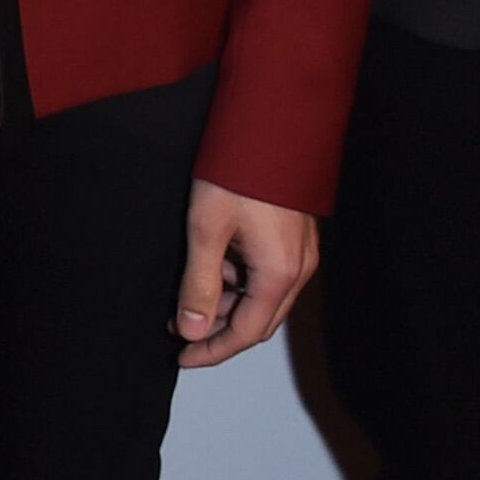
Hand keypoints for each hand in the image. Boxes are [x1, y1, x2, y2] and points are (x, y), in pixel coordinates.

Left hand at [173, 182, 316, 365]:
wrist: (270, 123)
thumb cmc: (239, 170)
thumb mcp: (206, 229)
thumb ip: (199, 283)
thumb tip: (192, 330)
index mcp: (279, 274)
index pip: (246, 333)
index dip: (213, 350)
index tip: (183, 356)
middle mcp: (298, 269)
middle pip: (258, 320)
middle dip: (218, 329)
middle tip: (179, 327)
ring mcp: (299, 252)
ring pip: (262, 297)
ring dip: (227, 302)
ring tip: (186, 294)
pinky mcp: (294, 236)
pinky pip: (267, 274)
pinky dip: (239, 279)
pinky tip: (211, 264)